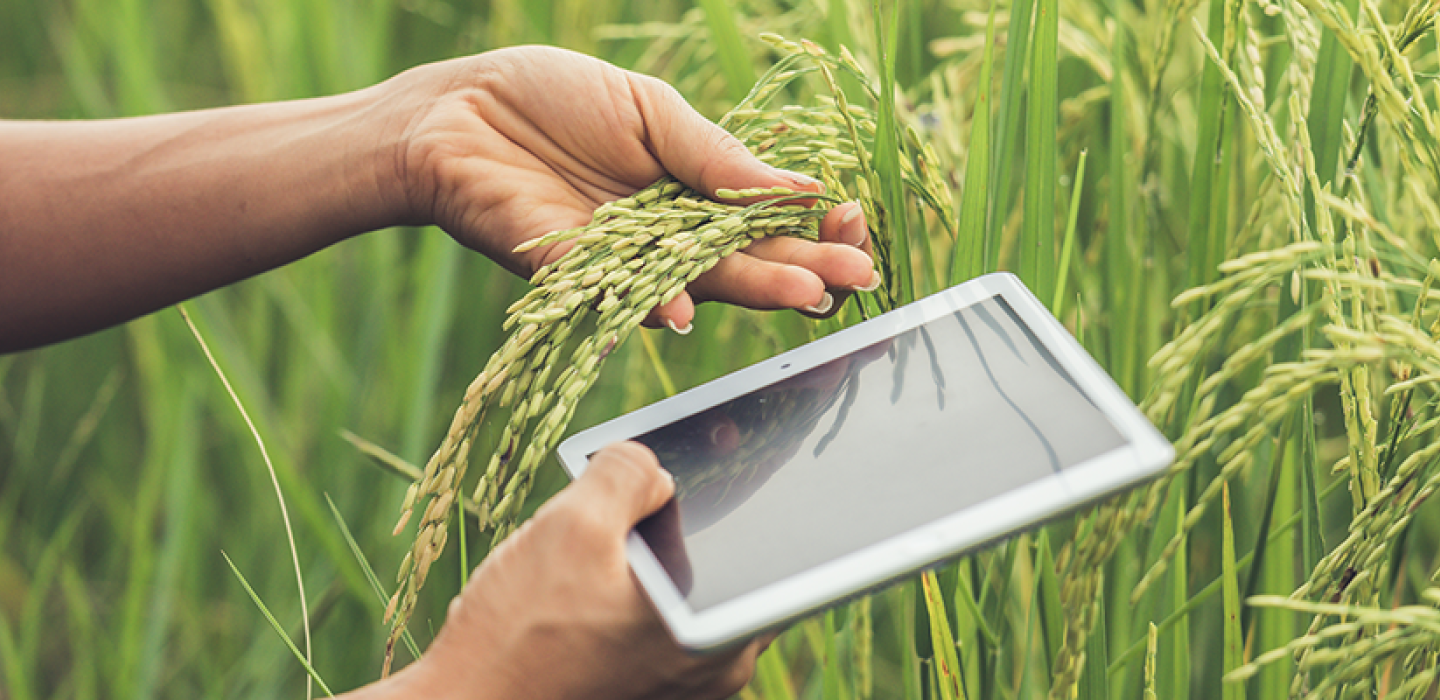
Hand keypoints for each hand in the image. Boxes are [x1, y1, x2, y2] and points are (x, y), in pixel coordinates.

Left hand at [385, 46, 877, 328]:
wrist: (454, 111)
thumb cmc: (550, 99)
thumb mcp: (648, 110)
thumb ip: (713, 154)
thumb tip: (796, 189)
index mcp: (689, 193)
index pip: (765, 220)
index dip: (810, 226)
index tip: (849, 222)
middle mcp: (662, 238)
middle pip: (742, 260)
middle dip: (801, 267)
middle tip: (853, 278)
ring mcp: (617, 262)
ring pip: (692, 283)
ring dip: (748, 290)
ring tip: (803, 292)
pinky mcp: (563, 273)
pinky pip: (610, 292)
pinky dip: (645, 301)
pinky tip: (685, 307)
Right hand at [396, 442, 772, 699]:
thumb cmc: (518, 636)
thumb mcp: (570, 525)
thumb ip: (628, 474)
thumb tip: (656, 465)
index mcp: (719, 632)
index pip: (784, 553)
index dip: (770, 498)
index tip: (757, 460)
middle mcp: (718, 671)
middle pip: (733, 567)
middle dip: (695, 523)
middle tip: (648, 491)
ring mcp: (686, 691)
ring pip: (691, 596)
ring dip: (656, 562)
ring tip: (597, 543)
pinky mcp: (650, 696)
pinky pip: (661, 628)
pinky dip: (636, 597)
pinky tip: (581, 584)